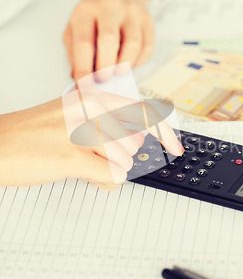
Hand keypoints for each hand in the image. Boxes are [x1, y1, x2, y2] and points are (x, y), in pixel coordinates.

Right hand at [0, 96, 182, 187]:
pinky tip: (88, 175)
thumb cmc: (32, 134)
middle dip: (123, 156)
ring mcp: (81, 131)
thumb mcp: (72, 115)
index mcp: (92, 97)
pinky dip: (105, 181)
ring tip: (87, 166)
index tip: (175, 147)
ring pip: (126, 159)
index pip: (143, 111)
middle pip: (136, 140)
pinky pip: (112, 175)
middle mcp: (90, 109)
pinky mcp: (72, 157)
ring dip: (111, 169)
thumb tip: (139, 138)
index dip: (164, 132)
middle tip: (99, 158)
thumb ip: (105, 122)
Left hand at [63, 0, 157, 81]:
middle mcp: (109, 7)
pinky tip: (129, 61)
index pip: (84, 43)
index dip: (84, 69)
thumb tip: (81, 79)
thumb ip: (75, 53)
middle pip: (109, 42)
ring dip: (123, 66)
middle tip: (102, 79)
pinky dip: (138, 61)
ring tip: (116, 71)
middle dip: (105, 68)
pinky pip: (147, 48)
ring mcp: (132, 12)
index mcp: (86, 10)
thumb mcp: (75, 26)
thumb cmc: (94, 14)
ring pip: (132, 46)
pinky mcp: (148, 20)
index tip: (84, 86)